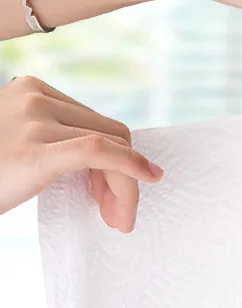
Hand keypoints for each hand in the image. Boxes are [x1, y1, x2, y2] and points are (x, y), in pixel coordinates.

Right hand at [0, 76, 162, 231]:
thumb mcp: (26, 145)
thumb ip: (62, 139)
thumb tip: (119, 157)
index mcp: (33, 90)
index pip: (98, 122)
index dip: (119, 159)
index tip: (112, 195)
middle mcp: (35, 97)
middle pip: (112, 133)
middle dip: (123, 174)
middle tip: (118, 214)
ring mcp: (35, 119)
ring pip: (113, 146)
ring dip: (124, 185)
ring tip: (116, 218)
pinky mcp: (38, 149)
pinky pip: (102, 152)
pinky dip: (131, 167)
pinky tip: (149, 180)